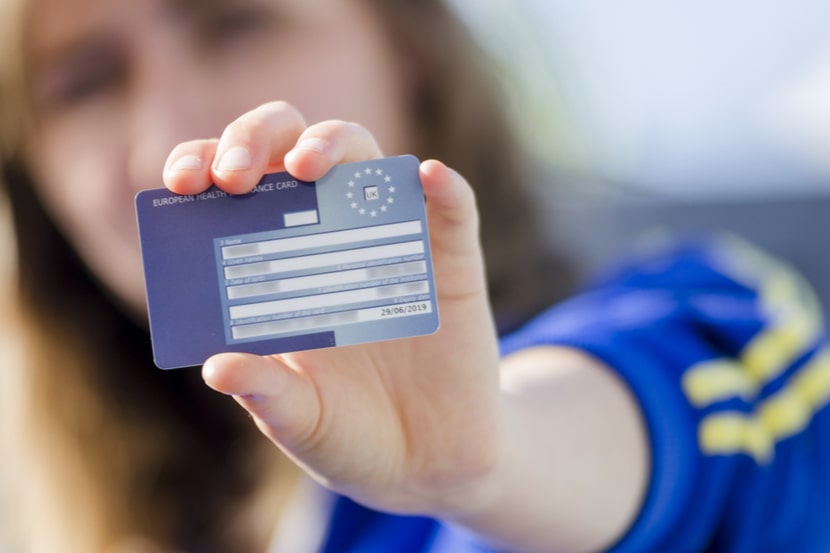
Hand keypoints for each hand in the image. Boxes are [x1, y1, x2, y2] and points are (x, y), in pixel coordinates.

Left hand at [163, 101, 503, 515]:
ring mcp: (394, 242)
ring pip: (367, 158)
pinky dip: (445, 189)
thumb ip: (267, 394)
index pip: (235, 189)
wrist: (426, 463)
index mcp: (279, 266)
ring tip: (309, 167)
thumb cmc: (348, 434)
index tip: (185, 182)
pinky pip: (454, 211)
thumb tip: (218, 366)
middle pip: (294, 150)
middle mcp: (332, 238)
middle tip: (237, 174)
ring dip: (335, 144)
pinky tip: (429, 179)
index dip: (206, 165)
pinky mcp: (453, 264)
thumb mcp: (299, 420)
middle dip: (258, 138)